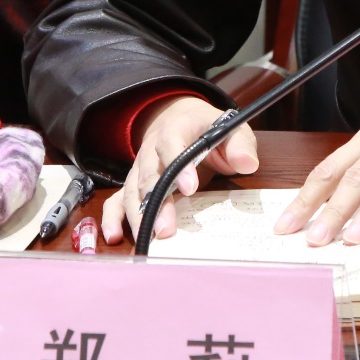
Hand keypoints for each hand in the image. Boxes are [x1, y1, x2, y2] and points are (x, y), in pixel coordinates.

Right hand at [100, 95, 258, 244]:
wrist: (180, 120)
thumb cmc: (208, 129)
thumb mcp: (231, 129)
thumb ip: (240, 145)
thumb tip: (247, 163)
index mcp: (176, 129)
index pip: (172, 143)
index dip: (179, 165)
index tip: (191, 188)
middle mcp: (151, 149)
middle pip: (150, 174)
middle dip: (157, 202)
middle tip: (166, 229)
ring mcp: (139, 168)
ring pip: (132, 190)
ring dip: (138, 216)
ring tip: (148, 239)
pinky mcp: (133, 184)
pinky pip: (117, 200)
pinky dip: (112, 218)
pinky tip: (113, 237)